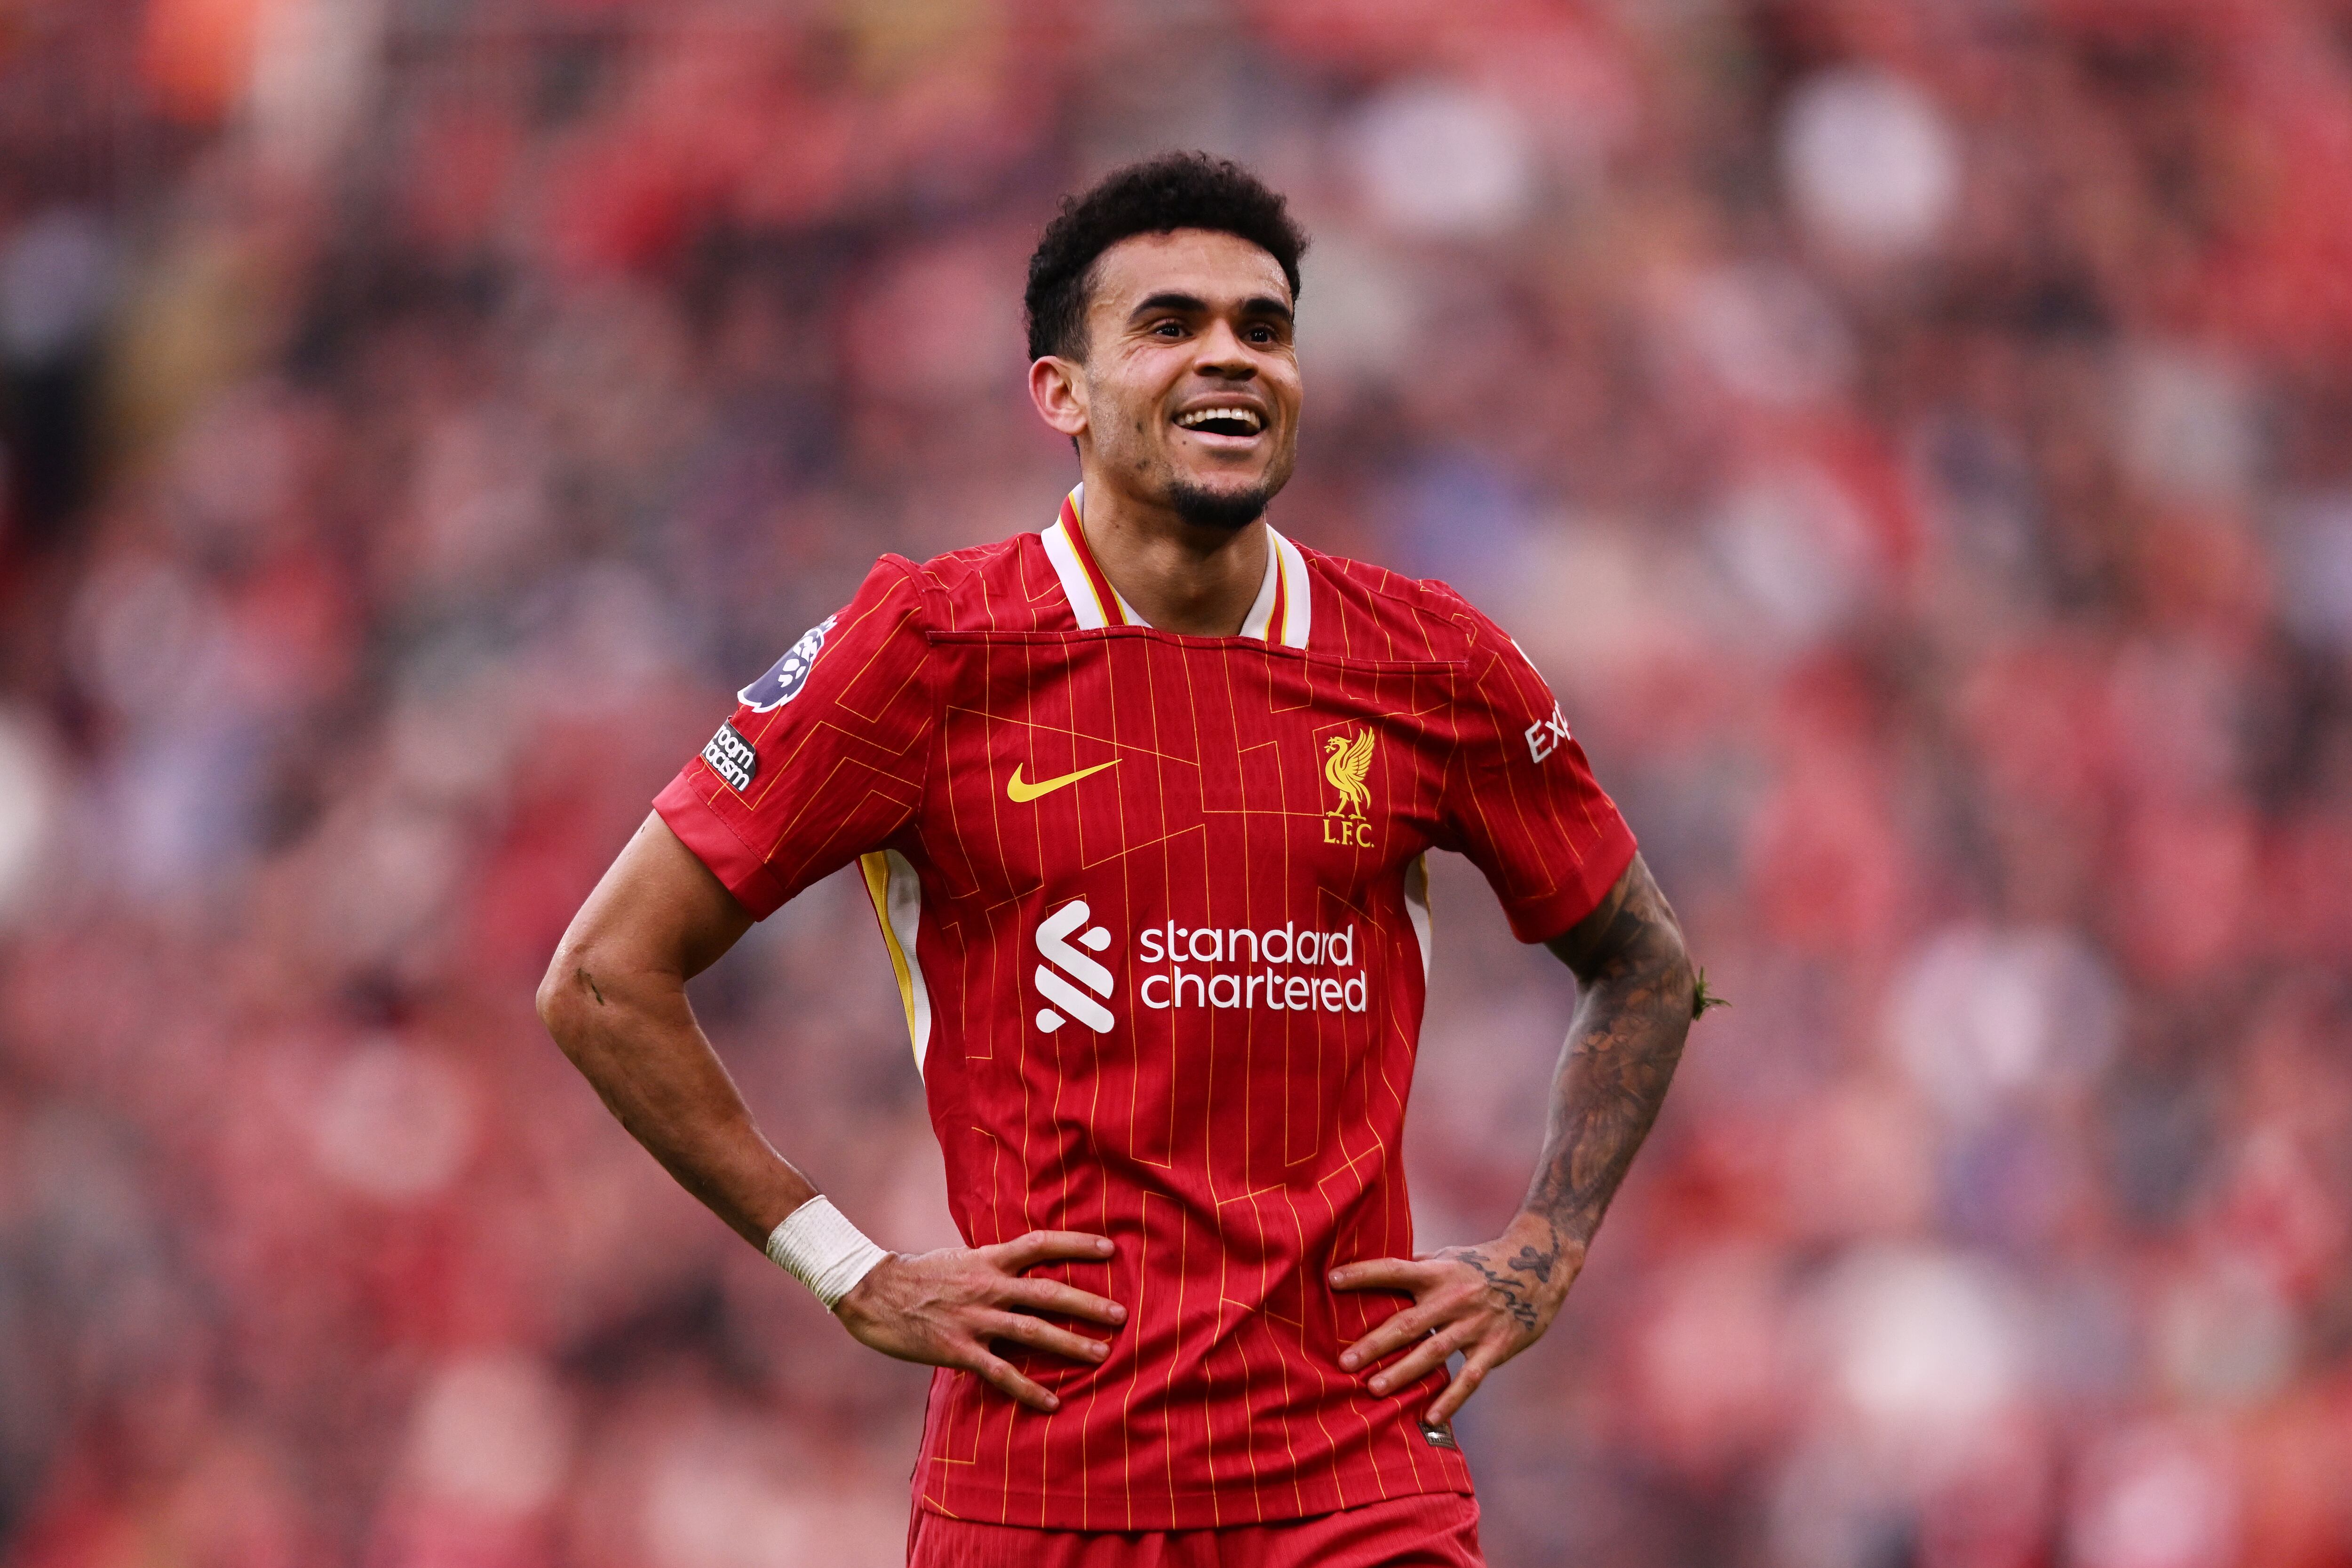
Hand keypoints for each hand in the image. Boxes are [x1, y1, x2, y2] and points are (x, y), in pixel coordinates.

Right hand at [834, 1230, 1125, 1412]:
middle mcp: (988, 1286)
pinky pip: (1001, 1373)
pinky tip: (1053, 1402)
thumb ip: (991, 1266)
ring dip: (1070, 1344)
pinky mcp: (958, 1349)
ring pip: (1033, 1331)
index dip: (1077, 1243)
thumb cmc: (915, 1274)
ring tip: (1103, 1355)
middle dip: (1087, 1304)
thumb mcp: (959, 1259)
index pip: (1040, 1244)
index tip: (1110, 1248)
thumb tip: (1021, 1268)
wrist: (870, 1292)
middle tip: (1121, 1316)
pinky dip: (1029, 1389)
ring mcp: (974, 1319)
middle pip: (1048, 1292)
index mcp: (988, 1259)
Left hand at [1328, 1214, 1582, 1427]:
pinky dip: (1452, 1399)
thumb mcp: (1448, 1257)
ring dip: (1403, 1372)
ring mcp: (1475, 1325)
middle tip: (1345, 1362)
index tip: (1331, 1279)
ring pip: (1434, 1353)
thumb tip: (1374, 1273)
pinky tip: (1431, 1417)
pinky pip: (1470, 1377)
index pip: (1393, 1270)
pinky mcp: (1496, 1347)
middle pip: (1408, 1323)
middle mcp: (1453, 1298)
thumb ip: (1416, 1268)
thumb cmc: (1482, 1262)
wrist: (1539, 1265)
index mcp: (1437, 1272)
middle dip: (1375, 1344)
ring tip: (1374, 1389)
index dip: (1363, 1274)